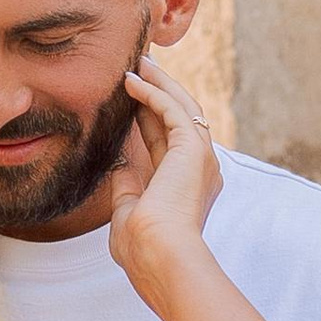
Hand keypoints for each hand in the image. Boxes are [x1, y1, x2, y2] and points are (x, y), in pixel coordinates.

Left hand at [107, 58, 222, 298]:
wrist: (160, 257)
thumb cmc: (143, 249)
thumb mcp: (130, 212)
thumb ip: (128, 187)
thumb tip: (119, 165)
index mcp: (187, 186)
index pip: (167, 141)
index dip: (149, 115)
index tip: (130, 97)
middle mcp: (201, 169)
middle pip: (180, 118)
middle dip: (160, 90)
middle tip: (141, 67)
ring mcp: (201, 158)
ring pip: (183, 107)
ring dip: (160, 83)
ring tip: (139, 62)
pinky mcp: (194, 150)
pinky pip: (174, 110)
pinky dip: (153, 92)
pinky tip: (132, 81)